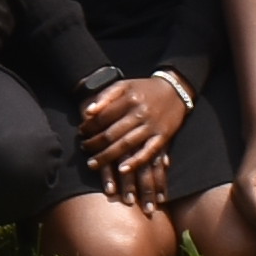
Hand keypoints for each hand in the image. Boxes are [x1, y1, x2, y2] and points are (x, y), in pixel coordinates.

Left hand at [81, 73, 186, 196]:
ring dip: (107, 156)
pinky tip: (122, 170)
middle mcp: (140, 113)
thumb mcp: (124, 85)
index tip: (81, 133)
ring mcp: (152, 126)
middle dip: (94, 144)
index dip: (89, 127)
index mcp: (128, 99)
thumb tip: (88, 112)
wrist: (175, 90)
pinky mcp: (163, 137)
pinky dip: (135, 162)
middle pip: (111, 133)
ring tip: (93, 164)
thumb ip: (105, 96)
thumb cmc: (144, 89)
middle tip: (84, 149)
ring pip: (126, 145)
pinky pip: (148, 152)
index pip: (103, 117)